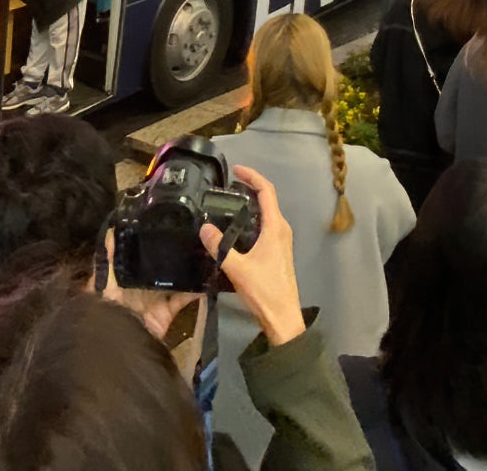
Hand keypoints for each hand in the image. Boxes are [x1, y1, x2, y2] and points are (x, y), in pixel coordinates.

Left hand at [97, 229, 204, 352]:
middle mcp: (142, 286)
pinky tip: (207, 278)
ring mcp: (156, 299)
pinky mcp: (167, 313)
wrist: (115, 348)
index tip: (170, 223)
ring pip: (176, 280)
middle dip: (175, 254)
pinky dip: (196, 291)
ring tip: (205, 251)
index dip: (153, 242)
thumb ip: (108, 259)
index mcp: (126, 277)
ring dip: (188, 270)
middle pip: (161, 267)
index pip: (141, 256)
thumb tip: (112, 229)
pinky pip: (184, 299)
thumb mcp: (102, 282)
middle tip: (195, 234)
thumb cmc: (105, 309)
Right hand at [200, 166, 304, 347]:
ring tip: (229, 201)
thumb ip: (220, 248)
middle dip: (250, 187)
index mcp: (275, 227)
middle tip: (228, 185)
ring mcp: (282, 240)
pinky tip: (237, 227)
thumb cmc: (264, 291)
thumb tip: (204, 228)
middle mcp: (281, 229)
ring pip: (267, 213)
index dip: (253, 176)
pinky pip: (266, 225)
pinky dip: (253, 218)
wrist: (282, 317)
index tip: (236, 170)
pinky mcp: (278, 251)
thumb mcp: (237, 269)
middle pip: (268, 199)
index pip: (267, 191)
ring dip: (252, 203)